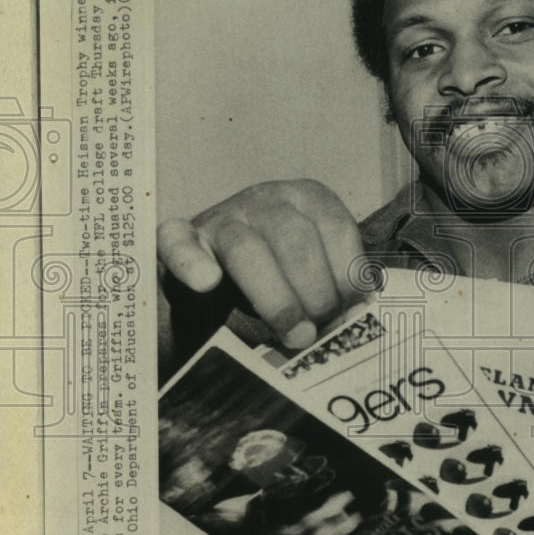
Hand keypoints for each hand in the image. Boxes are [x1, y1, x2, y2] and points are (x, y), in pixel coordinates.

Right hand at [158, 179, 364, 349]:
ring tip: (294, 335)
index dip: (347, 275)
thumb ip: (335, 288)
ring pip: (246, 249)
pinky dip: (191, 262)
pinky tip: (207, 282)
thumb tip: (356, 319)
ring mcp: (222, 217)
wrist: (219, 282)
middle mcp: (266, 199)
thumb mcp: (316, 275)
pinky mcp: (181, 239)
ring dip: (276, 299)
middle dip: (315, 293)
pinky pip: (178, 243)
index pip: (336, 228)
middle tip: (319, 334)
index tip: (352, 312)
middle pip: (294, 239)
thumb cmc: (281, 279)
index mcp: (307, 199)